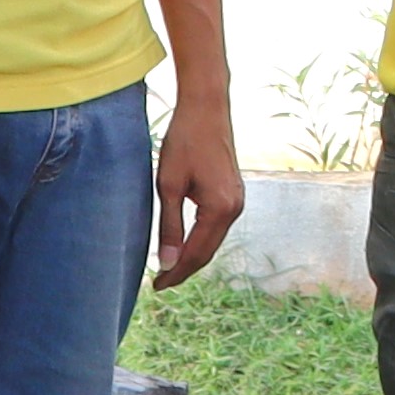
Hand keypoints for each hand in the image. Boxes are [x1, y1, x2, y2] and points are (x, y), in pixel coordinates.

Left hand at [151, 97, 248, 289]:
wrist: (206, 108)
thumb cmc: (184, 141)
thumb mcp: (169, 186)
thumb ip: (169, 226)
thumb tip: (167, 263)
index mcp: (220, 208)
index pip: (196, 253)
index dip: (176, 272)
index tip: (156, 286)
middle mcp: (235, 208)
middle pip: (208, 251)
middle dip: (184, 269)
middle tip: (160, 283)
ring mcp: (238, 200)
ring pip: (213, 240)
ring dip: (193, 255)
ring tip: (169, 267)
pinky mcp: (234, 192)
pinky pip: (216, 226)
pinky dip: (200, 239)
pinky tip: (185, 243)